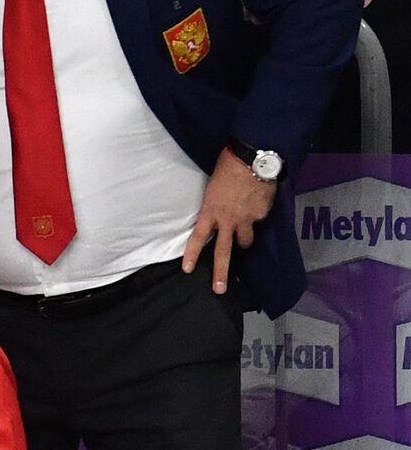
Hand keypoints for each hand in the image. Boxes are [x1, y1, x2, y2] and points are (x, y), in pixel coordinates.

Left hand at [182, 147, 276, 294]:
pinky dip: (257, 215)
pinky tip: (256, 201)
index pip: (197, 237)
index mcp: (211, 211)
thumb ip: (214, 204)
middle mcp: (228, 220)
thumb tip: (218, 212)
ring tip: (243, 230)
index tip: (186, 270)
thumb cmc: (227, 167)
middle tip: (219, 289)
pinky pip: (259, 220)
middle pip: (223, 252)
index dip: (191, 254)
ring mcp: (247, 219)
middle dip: (221, 273)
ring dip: (244, 239)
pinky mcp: (262, 215)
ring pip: (246, 241)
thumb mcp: (212, 186)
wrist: (253, 159)